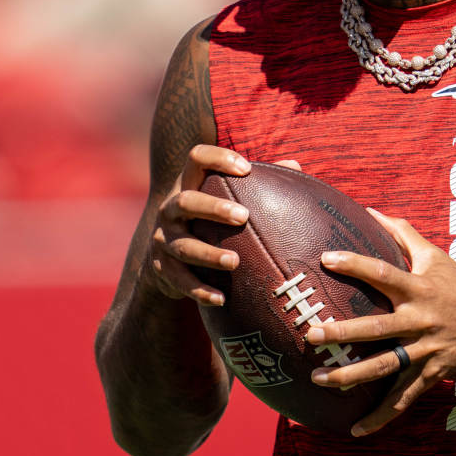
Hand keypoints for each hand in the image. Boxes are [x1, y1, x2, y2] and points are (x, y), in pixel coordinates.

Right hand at [143, 146, 303, 305]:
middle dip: (213, 208)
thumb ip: (255, 183)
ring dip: (209, 254)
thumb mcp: (223, 198)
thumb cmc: (207, 220)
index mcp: (187, 184)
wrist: (163, 255)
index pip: (197, 159)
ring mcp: (163, 239)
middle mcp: (170, 209)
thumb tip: (295, 167)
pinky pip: (180, 281)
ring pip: (183, 245)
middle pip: (185, 201)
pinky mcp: (161, 268)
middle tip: (244, 216)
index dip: (218, 158)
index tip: (246, 168)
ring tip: (235, 262)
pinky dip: (199, 290)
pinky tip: (221, 298)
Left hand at [304, 208, 455, 436]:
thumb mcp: (436, 256)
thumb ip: (403, 234)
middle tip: (310, 333)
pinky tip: (355, 430)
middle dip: (342, 333)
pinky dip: (380, 417)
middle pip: (376, 328)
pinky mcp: (430, 375)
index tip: (325, 259)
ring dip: (350, 375)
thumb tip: (370, 210)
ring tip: (318, 378)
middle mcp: (419, 320)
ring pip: (384, 367)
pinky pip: (402, 399)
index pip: (382, 272)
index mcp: (418, 288)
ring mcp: (424, 351)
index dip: (355, 264)